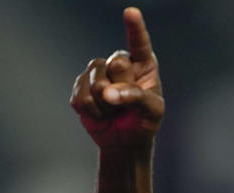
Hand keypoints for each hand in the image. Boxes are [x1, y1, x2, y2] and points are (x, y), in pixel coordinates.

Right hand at [70, 7, 164, 148]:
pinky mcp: (81, 86)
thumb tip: (107, 93)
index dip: (135, 28)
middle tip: (127, 104)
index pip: (139, 43)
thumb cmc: (144, 122)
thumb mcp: (152, 111)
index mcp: (143, 64)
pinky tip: (100, 114)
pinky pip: (81, 96)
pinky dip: (91, 111)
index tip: (131, 12)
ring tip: (114, 111)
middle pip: (116, 64)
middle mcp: (120, 63)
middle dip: (122, 89)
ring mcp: (98, 72)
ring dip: (106, 104)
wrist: (125, 140)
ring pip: (96, 81)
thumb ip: (136, 97)